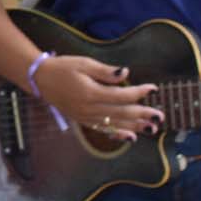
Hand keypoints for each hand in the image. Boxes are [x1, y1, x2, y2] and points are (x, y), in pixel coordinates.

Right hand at [33, 55, 159, 139]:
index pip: (122, 95)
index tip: (153, 89)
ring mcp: (86, 117)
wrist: (40, 79)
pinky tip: (131, 137)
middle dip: (142, 114)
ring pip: (115, 124)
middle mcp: (89, 108)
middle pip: (121, 113)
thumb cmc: (63, 68)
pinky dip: (118, 134)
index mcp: (91, 93)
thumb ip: (105, 72)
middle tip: (160, 116)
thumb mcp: (84, 63)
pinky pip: (104, 130)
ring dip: (135, 126)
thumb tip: (125, 74)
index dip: (139, 93)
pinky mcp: (83, 120)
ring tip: (152, 128)